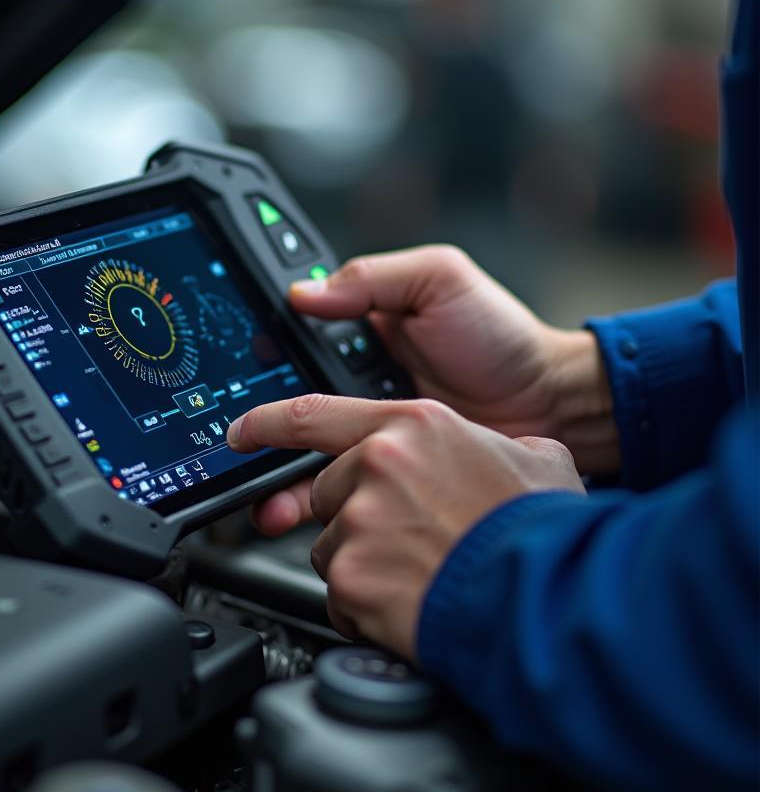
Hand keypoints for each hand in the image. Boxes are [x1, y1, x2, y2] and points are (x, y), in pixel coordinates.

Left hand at [229, 395, 584, 658]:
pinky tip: (410, 603)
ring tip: (418, 573)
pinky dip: (366, 608)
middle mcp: (376, 465)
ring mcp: (359, 521)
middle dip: (356, 516)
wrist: (547, 599)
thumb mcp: (535, 458)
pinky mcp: (351, 578)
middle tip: (409, 539)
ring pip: (332, 546)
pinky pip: (340, 596)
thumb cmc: (541, 531)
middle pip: (328, 493)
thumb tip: (495, 450)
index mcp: (412, 426)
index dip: (268, 424)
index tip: (241, 432)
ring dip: (363, 564)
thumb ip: (492, 444)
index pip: (313, 415)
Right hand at [254, 246, 613, 534]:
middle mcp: (355, 384)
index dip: (260, 364)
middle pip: (291, 410)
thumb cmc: (501, 339)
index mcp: (358, 332)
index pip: (291, 347)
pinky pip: (340, 487)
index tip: (238, 385)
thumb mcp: (439, 281)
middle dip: (258, 434)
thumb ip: (374, 279)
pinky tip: (296, 512)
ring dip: (275, 478)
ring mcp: (371, 432)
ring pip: (305, 455)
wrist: (554, 406)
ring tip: (260, 498)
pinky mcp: (389, 473)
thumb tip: (304, 292)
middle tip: (239, 449)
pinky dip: (313, 504)